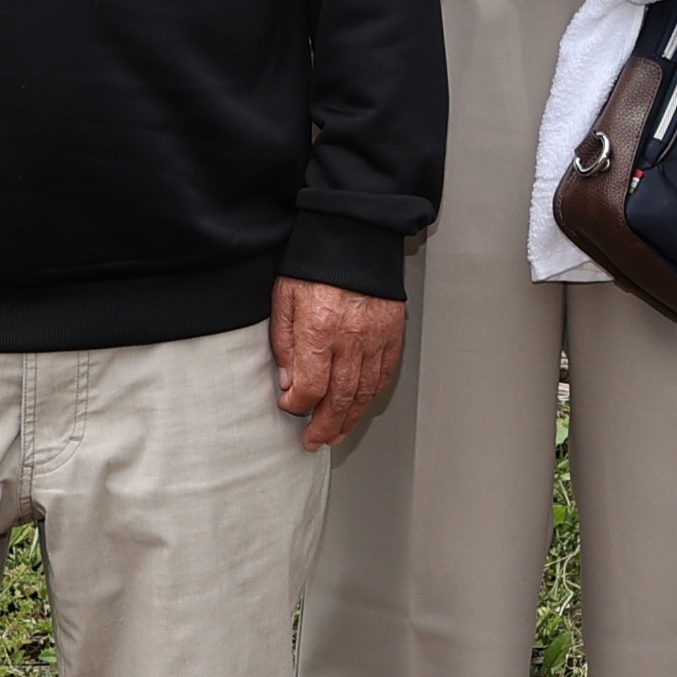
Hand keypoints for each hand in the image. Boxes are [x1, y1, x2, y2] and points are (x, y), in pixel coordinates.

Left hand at [272, 278, 405, 450]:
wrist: (354, 235)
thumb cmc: (316, 263)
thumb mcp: (284, 298)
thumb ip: (285, 343)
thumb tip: (289, 381)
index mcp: (320, 330)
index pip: (310, 387)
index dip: (297, 405)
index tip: (289, 407)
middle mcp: (351, 339)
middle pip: (340, 399)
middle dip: (325, 426)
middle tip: (315, 441)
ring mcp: (376, 338)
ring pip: (365, 392)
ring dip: (349, 419)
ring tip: (337, 433)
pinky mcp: (392, 334)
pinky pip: (384, 374)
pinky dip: (372, 395)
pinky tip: (361, 405)